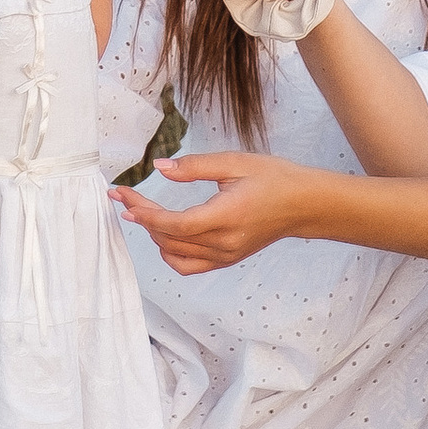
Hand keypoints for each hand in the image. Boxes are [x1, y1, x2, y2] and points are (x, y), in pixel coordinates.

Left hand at [111, 152, 307, 271]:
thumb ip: (194, 167)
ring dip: (154, 235)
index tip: (123, 198)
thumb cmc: (272, 178)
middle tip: (125, 197)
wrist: (303, 204)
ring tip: (141, 212)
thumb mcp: (234, 163)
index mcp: (225, 217)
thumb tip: (159, 167)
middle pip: (169, 239)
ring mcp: (225, 256)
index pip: (174, 224)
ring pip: (175, 255)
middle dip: (142, 218)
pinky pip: (190, 266)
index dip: (145, 214)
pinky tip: (164, 235)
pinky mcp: (227, 260)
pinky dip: (171, 253)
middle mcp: (223, 243)